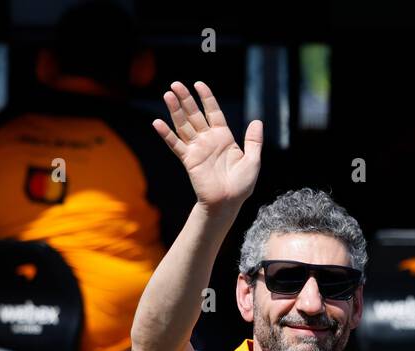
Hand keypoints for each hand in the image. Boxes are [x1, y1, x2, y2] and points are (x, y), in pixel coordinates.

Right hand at [152, 81, 262, 210]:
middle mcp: (208, 140)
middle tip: (176, 84)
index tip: (199, 84)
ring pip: (183, 125)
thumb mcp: (253, 161)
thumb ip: (253, 141)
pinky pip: (175, 145)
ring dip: (175, 110)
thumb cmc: (241, 185)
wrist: (227, 203)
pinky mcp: (188, 160)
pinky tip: (157, 122)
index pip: (213, 112)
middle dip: (186, 99)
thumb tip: (257, 121)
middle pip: (194, 115)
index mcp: (224, 137)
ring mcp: (197, 149)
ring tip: (168, 94)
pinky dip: (166, 134)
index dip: (206, 98)